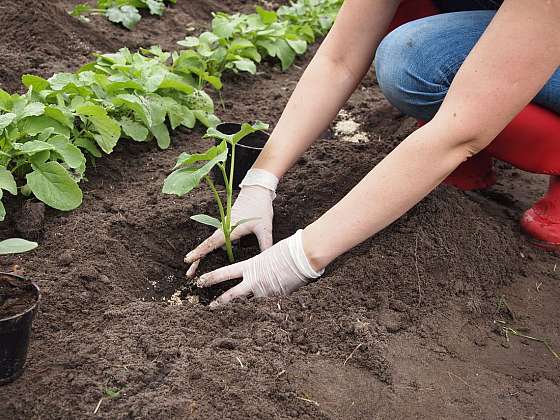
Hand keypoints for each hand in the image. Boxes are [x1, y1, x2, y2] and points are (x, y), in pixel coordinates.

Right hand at [185, 169, 277, 277]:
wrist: (257, 190)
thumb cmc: (259, 207)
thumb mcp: (265, 227)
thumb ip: (266, 243)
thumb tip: (268, 260)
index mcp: (229, 229)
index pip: (211, 243)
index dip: (200, 252)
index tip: (189, 260)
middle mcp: (223, 228)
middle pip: (207, 246)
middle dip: (196, 259)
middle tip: (188, 274)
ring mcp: (224, 227)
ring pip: (210, 243)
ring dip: (202, 255)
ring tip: (194, 269)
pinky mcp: (227, 226)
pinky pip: (216, 240)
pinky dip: (209, 249)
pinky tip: (207, 257)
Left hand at [197, 230, 323, 306]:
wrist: (302, 257)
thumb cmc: (287, 250)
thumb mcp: (268, 254)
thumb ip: (260, 265)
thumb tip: (260, 271)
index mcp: (250, 267)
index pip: (225, 273)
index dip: (211, 278)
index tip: (200, 281)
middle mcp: (255, 281)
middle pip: (232, 295)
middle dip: (220, 301)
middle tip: (209, 307)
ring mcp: (265, 292)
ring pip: (252, 302)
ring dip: (248, 307)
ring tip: (244, 312)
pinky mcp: (277, 299)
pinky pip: (270, 304)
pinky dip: (270, 304)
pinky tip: (274, 303)